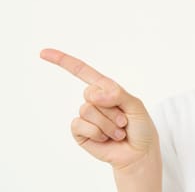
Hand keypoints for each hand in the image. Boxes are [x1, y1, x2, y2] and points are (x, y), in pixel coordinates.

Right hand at [40, 48, 158, 171]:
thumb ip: (118, 94)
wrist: (139, 153)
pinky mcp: (80, 132)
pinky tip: (106, 138)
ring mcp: (86, 117)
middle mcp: (94, 101)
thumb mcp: (135, 105)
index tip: (43, 53)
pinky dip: (97, 132)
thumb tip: (94, 94)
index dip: (63, 61)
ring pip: (87, 110)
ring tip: (118, 131)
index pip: (82, 71)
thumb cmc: (140, 127)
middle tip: (124, 120)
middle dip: (111, 108)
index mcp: (106, 89)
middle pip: (90, 93)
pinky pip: (80, 125)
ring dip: (108, 123)